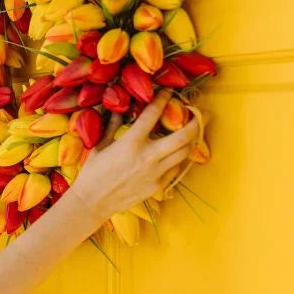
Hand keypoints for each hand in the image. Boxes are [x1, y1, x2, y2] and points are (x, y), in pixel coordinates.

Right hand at [70, 89, 199, 221]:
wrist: (93, 202)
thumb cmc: (92, 173)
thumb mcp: (100, 145)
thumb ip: (113, 126)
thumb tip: (119, 111)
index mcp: (131, 142)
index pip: (153, 114)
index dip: (163, 99)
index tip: (169, 91)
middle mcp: (148, 156)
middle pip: (183, 136)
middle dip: (197, 121)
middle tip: (202, 113)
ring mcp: (155, 173)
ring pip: (184, 153)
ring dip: (191, 141)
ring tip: (193, 133)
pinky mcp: (158, 186)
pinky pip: (175, 169)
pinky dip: (178, 159)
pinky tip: (176, 154)